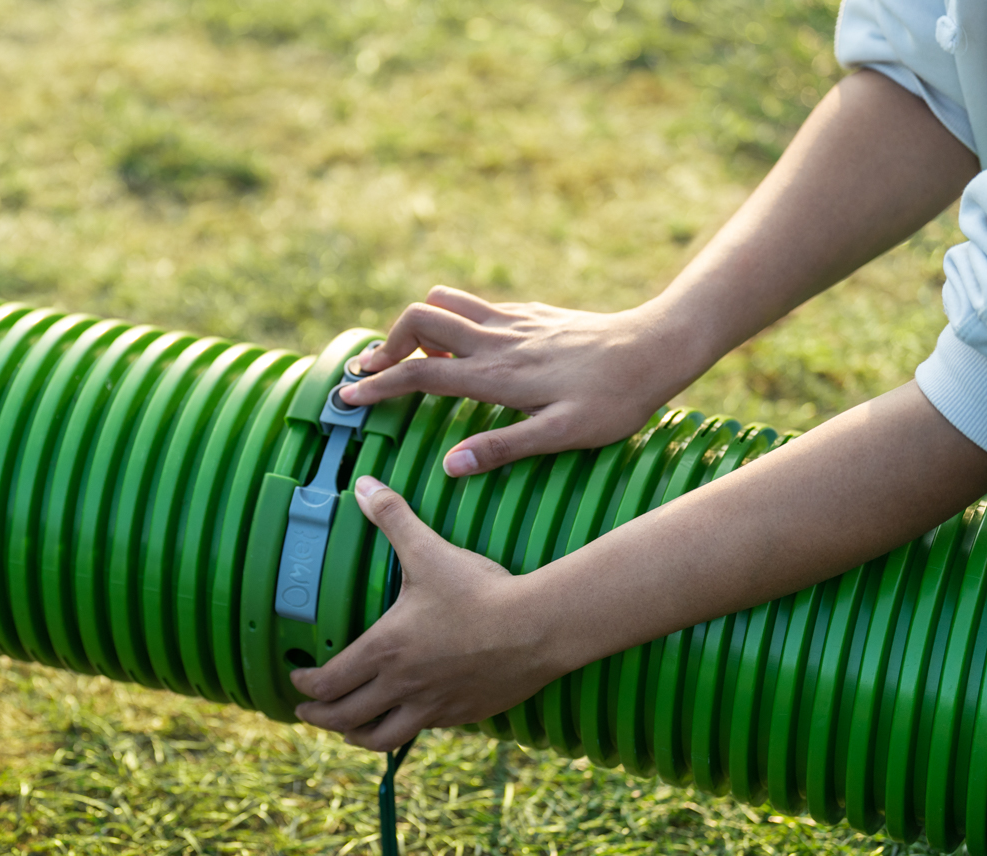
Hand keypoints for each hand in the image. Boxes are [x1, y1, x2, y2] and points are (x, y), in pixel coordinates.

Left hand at [290, 476, 566, 751]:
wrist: (536, 628)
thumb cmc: (477, 591)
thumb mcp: (428, 550)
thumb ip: (393, 518)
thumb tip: (364, 485)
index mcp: (384, 650)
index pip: (329, 682)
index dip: (306, 684)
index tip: (298, 679)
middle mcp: (402, 686)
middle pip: (345, 718)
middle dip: (320, 717)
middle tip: (307, 712)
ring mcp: (432, 706)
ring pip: (381, 737)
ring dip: (356, 734)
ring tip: (348, 729)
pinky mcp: (462, 715)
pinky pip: (422, 731)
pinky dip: (402, 728)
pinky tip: (405, 717)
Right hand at [339, 286, 698, 476]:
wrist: (657, 347)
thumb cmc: (614, 399)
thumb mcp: (562, 436)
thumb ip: (503, 448)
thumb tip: (449, 467)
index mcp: (496, 375)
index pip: (420, 373)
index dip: (379, 385)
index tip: (348, 397)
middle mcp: (496, 340)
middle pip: (419, 319)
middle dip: (388, 343)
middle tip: (375, 374)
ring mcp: (512, 321)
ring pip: (444, 300)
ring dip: (416, 323)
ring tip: (409, 356)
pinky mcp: (529, 313)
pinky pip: (475, 304)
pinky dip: (452, 318)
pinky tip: (461, 344)